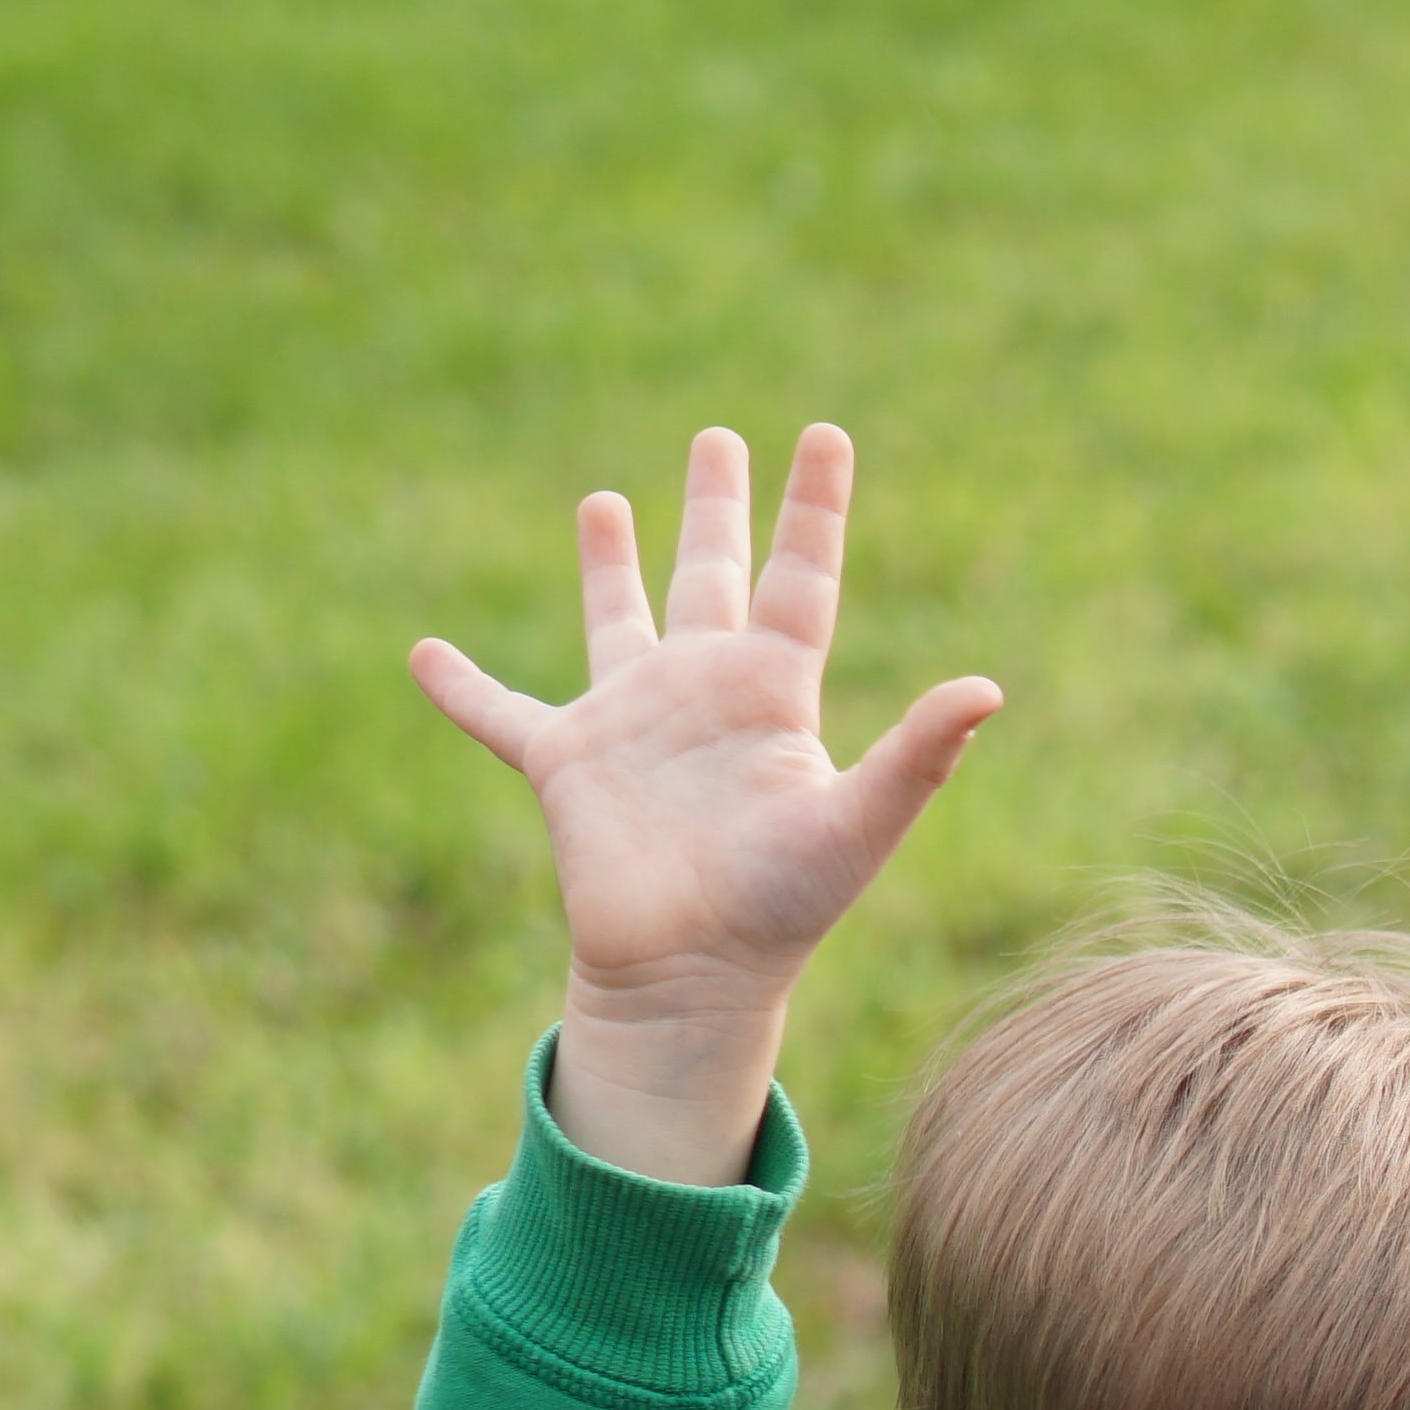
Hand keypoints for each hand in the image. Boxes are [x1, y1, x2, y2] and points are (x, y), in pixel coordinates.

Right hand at [411, 424, 1000, 1183]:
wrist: (694, 975)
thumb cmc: (783, 907)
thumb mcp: (857, 822)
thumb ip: (918, 755)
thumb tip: (988, 689)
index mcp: (774, 694)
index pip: (802, 578)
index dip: (813, 508)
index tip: (825, 435)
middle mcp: (704, 693)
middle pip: (713, 575)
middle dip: (718, 508)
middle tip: (720, 437)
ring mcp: (632, 723)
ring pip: (617, 618)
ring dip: (608, 563)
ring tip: (605, 500)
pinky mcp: (565, 764)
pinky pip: (499, 714)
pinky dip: (459, 687)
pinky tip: (421, 653)